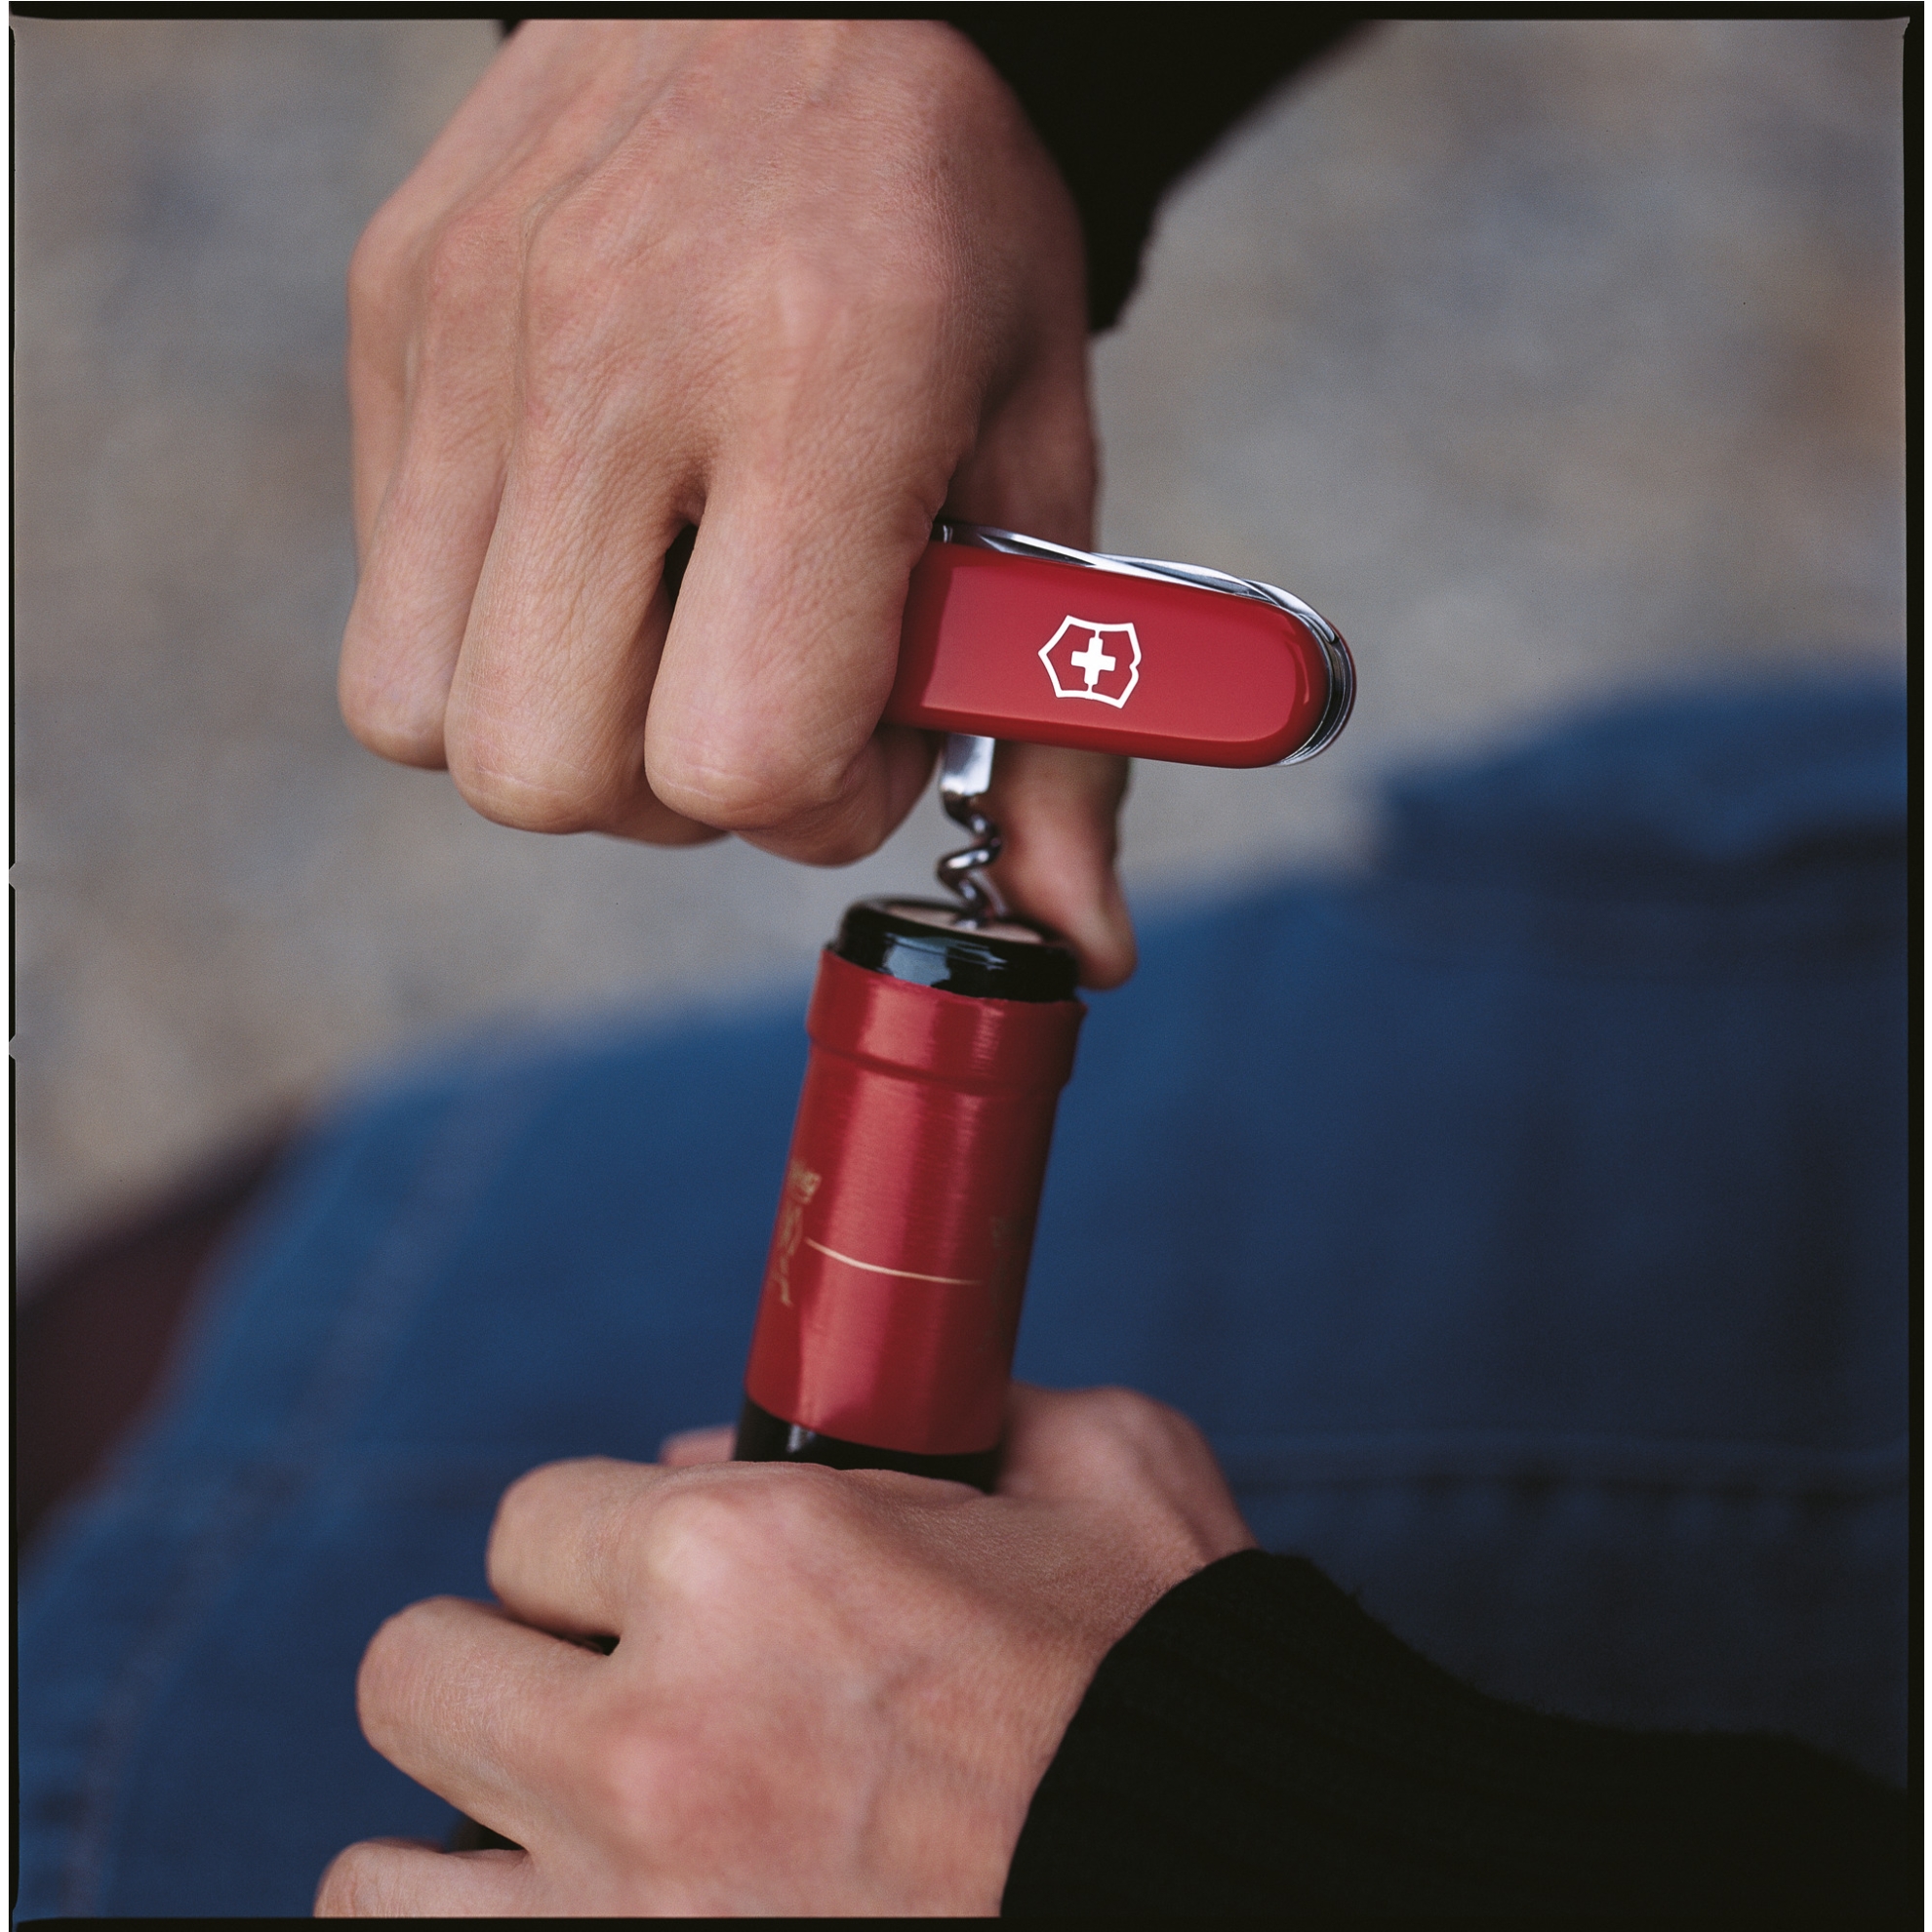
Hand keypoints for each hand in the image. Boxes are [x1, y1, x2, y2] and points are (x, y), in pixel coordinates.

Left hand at [315, 1385, 1253, 1914]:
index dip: (594, 1546)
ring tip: (551, 1839)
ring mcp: (630, 1918)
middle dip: (502, 1668)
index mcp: (751, 1558)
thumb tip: (732, 1449)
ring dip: (458, 1838)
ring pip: (373, 1875)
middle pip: (416, 1670)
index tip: (640, 1583)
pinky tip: (578, 1915)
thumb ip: (939, 1418)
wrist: (1249, 1889)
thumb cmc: (1177, 1687)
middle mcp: (655, 1739)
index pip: (532, 1519)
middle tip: (589, 1698)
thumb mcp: (1095, 1475)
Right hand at [341, 20, 1134, 985]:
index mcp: (821, 385)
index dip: (820, 797)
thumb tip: (1078, 944)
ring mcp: (473, 340)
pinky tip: (590, 548)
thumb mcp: (1047, 461)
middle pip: (550, 777)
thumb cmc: (953, 234)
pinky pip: (387, 606)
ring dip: (560, 733)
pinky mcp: (391, 324)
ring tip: (661, 627)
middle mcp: (613, 361)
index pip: (743, 756)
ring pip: (426, 723)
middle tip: (753, 691)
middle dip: (670, 798)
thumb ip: (1066, 721)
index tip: (873, 723)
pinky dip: (489, 635)